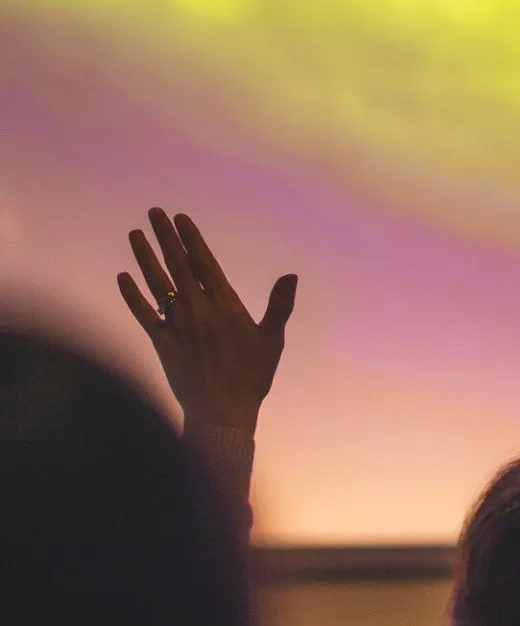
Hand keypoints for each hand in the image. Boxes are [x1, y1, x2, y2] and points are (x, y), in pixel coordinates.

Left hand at [117, 207, 295, 431]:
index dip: (191, 240)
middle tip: (154, 213)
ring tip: (136, 234)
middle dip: (165, 238)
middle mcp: (197, 311)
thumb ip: (278, 306)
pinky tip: (123, 277)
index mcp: (224, 307)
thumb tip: (290, 275)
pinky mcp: (162, 342)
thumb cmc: (252, 378)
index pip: (204, 265)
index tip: (180, 219)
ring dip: (145, 257)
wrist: (222, 411)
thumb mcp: (271, 341)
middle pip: (177, 266)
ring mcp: (176, 325)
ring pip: (157, 283)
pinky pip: (142, 313)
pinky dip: (131, 295)